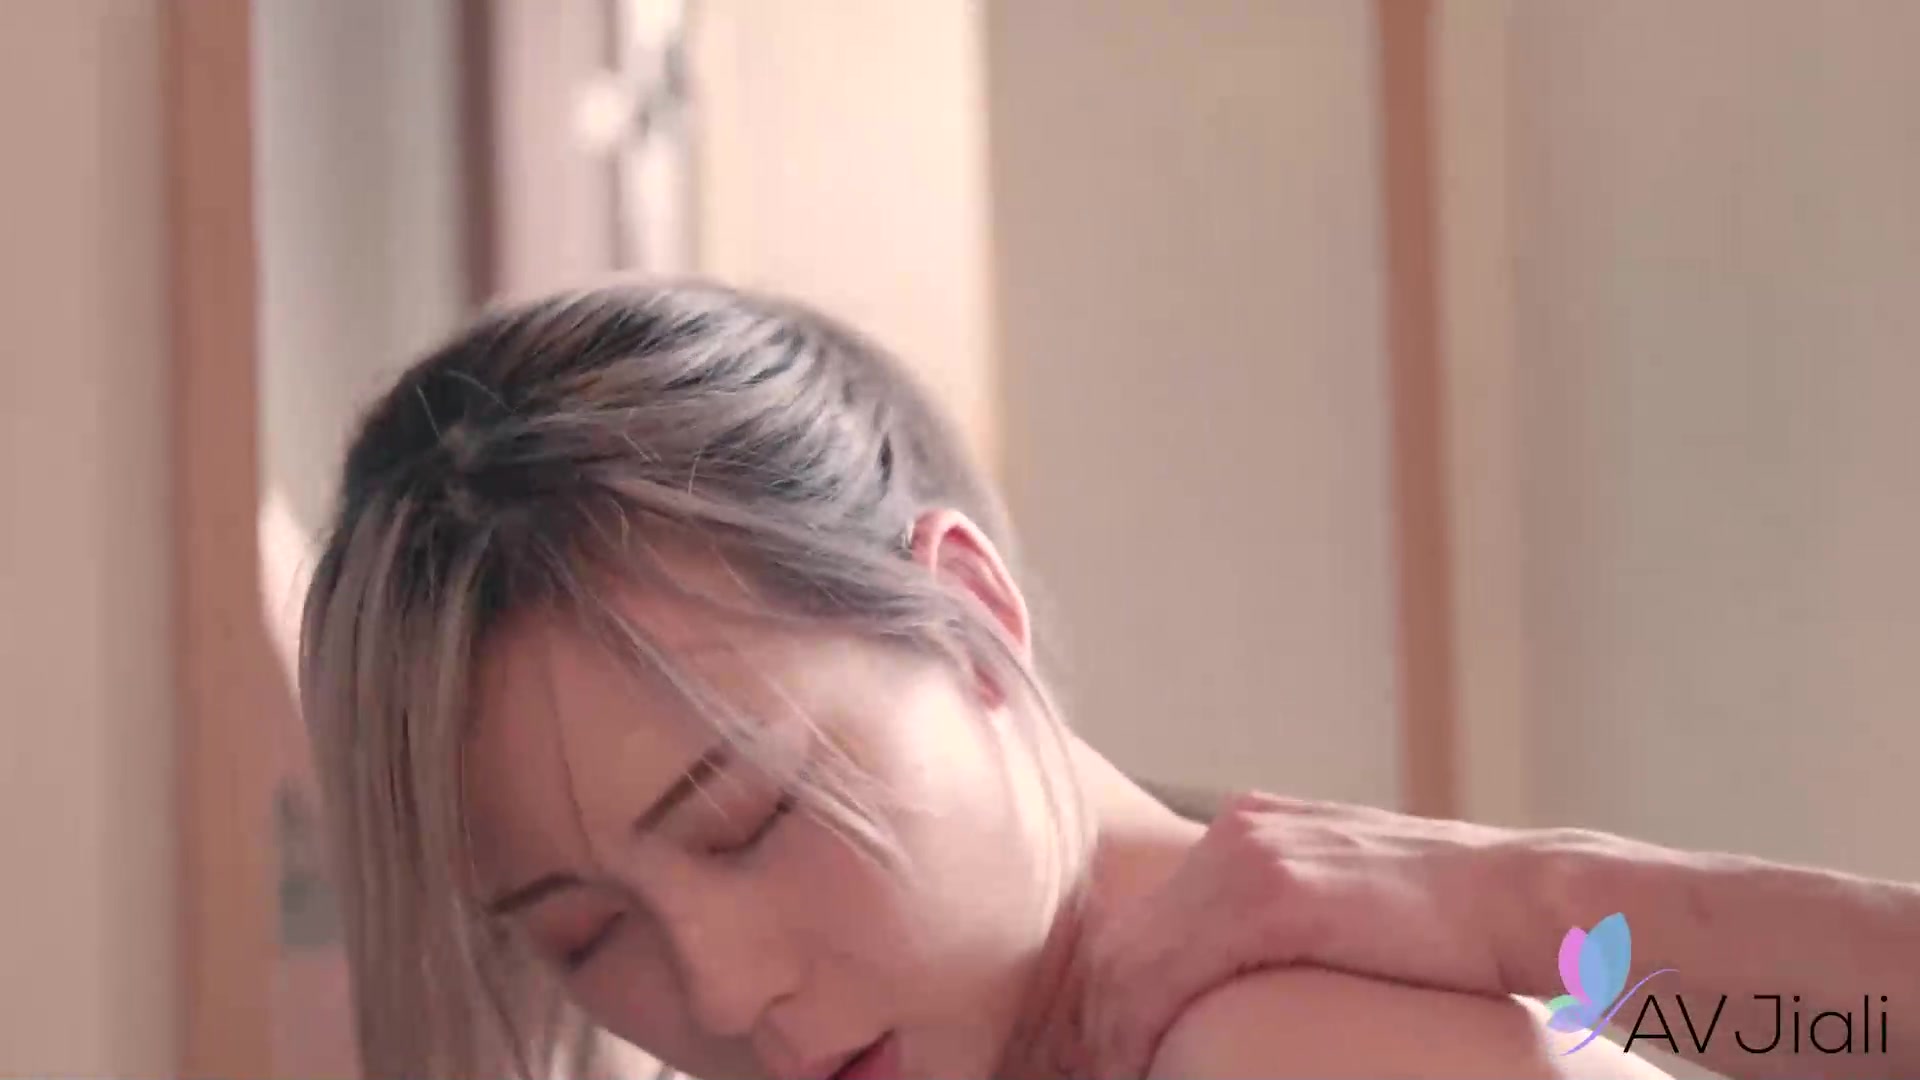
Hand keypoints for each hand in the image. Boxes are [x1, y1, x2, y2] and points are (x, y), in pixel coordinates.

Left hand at [1079, 791, 1542, 1078]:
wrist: (1525, 897)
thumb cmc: (1450, 926)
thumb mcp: (1347, 902)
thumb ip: (1290, 919)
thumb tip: (1252, 974)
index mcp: (1249, 828)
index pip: (1145, 918)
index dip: (1116, 993)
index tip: (1107, 1052)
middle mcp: (1234, 831)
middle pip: (1123, 937)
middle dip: (1098, 1015)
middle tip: (1094, 1074)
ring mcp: (1248, 857)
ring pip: (1129, 958)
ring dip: (1107, 1032)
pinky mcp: (1270, 897)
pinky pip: (1163, 971)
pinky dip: (1135, 1027)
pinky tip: (1135, 1067)